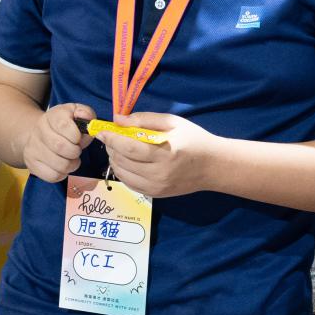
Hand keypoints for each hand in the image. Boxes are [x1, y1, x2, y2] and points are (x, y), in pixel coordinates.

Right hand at [24, 103, 96, 184]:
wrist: (38, 133)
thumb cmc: (64, 126)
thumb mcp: (75, 113)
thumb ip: (86, 114)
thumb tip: (88, 122)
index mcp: (52, 115)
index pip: (63, 125)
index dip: (76, 135)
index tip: (78, 138)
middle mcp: (39, 130)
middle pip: (60, 146)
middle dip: (75, 151)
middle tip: (76, 150)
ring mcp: (33, 148)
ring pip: (59, 164)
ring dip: (71, 164)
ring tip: (71, 159)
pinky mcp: (32, 164)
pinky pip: (53, 176)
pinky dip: (63, 174)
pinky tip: (63, 166)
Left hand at [98, 113, 223, 196]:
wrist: (213, 166)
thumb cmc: (194, 139)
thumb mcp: (172, 122)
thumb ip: (144, 119)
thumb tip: (117, 120)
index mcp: (165, 154)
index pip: (129, 148)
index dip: (111, 139)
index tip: (101, 130)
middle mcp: (159, 174)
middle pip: (123, 161)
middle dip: (111, 147)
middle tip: (110, 137)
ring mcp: (156, 187)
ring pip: (122, 174)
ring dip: (114, 160)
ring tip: (117, 148)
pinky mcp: (155, 195)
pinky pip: (129, 184)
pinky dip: (122, 172)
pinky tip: (125, 161)